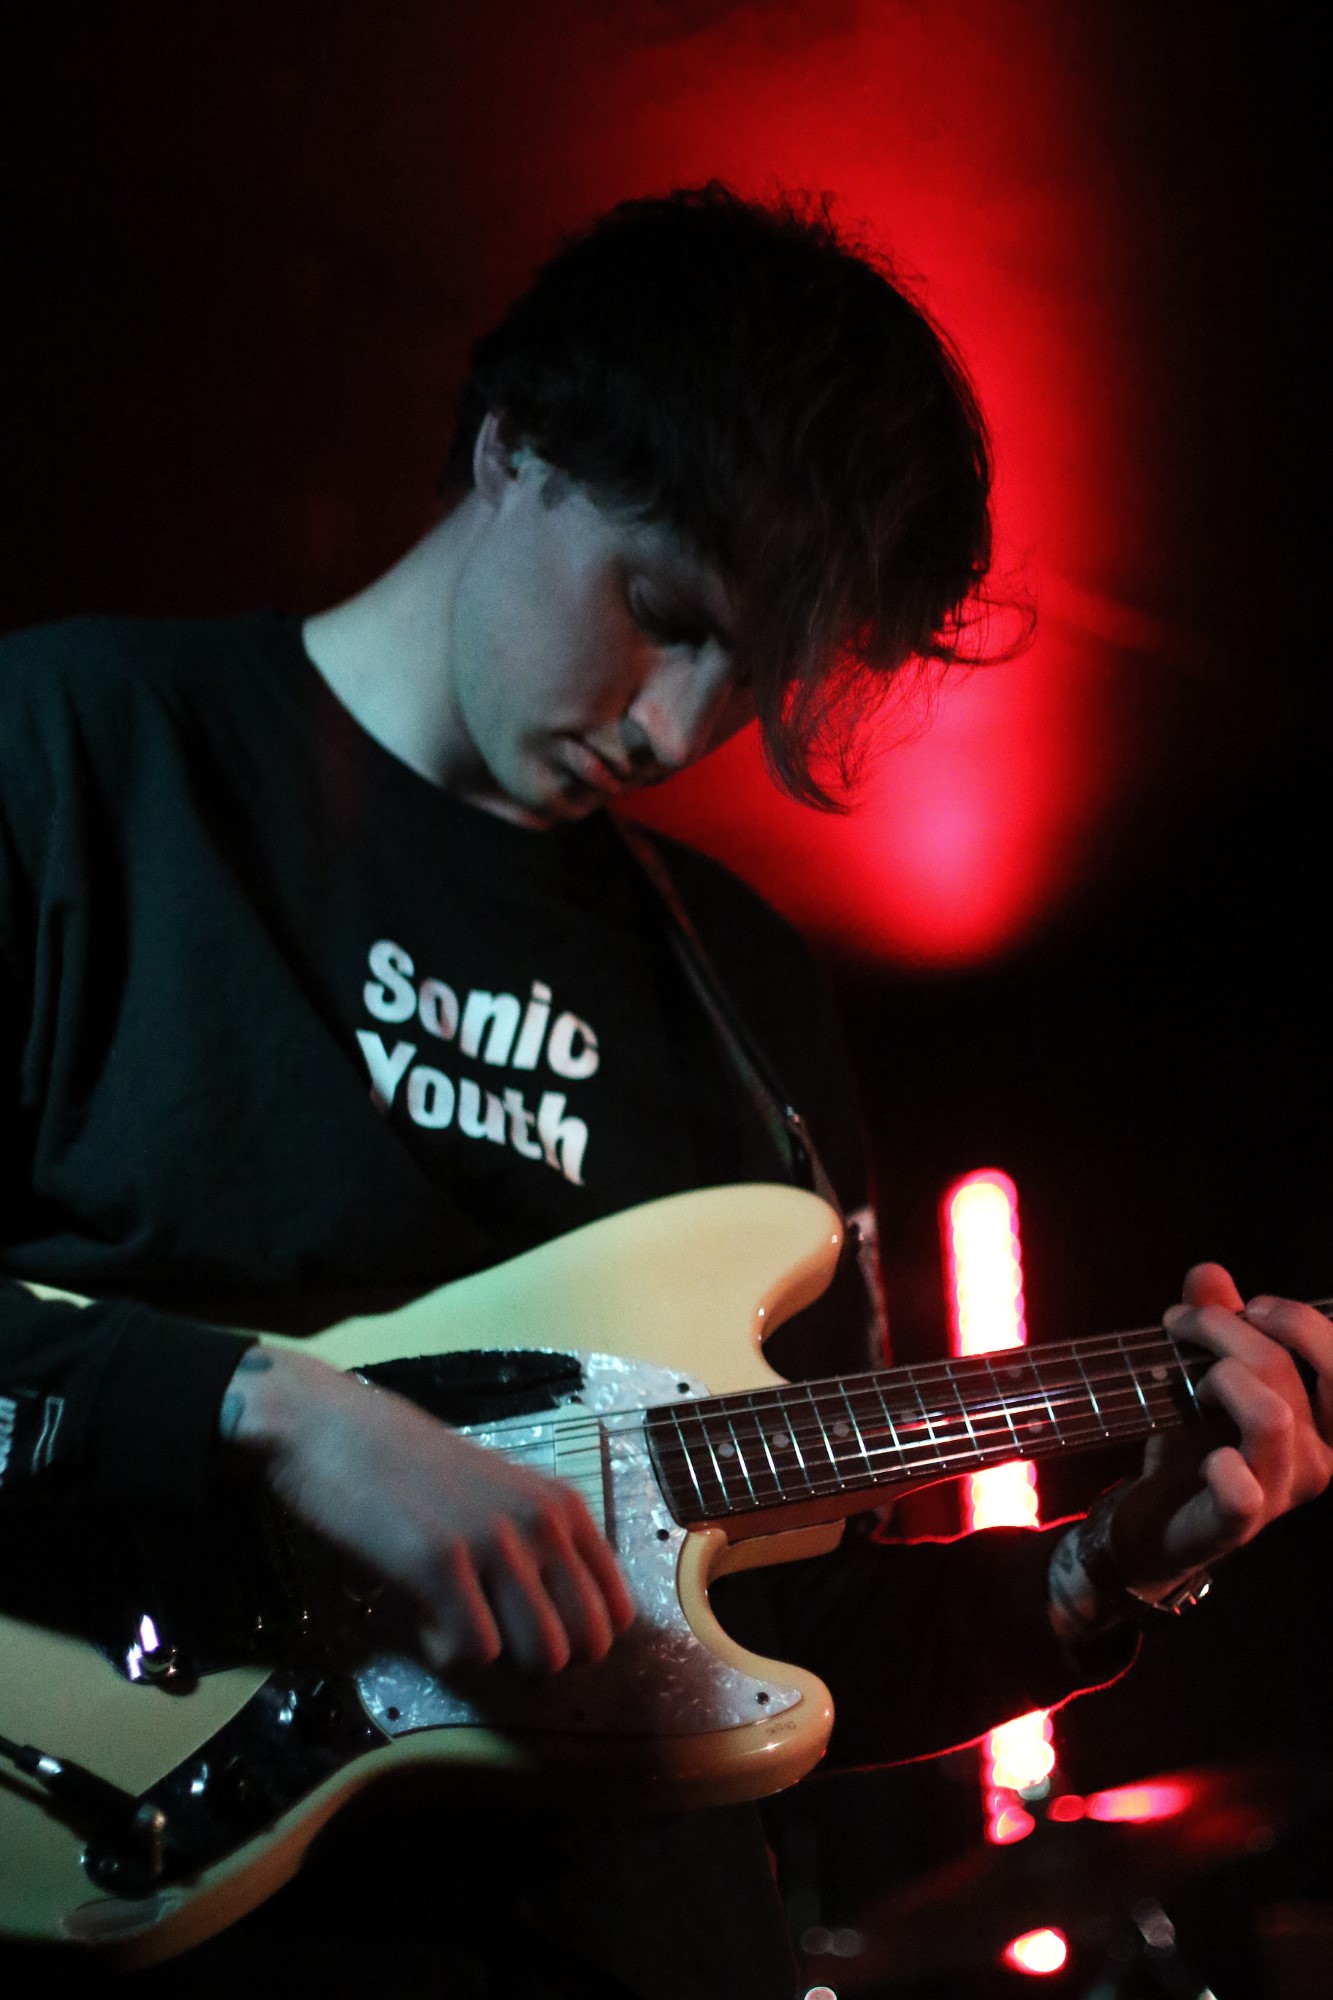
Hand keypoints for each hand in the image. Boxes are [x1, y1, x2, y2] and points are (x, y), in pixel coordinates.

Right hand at [220, 1347, 634, 1672]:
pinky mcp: (440, 1563)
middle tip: (492, 1630)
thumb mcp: (502, 1494)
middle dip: (542, 1659)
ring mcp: (494, 1541)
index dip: (578, 1640)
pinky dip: (445, 1648)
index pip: (616, 1610)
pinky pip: (474, 1651)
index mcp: (564, 1505)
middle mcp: (542, 1521)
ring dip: (497, 1657)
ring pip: (541, 1655)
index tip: (531, 1628)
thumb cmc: (413, 1468)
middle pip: (586, 1645)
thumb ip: (541, 1546)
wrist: (335, 1430)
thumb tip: (569, 1630)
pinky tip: (422, 1612)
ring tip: (457, 1618)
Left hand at [1109, 1263, 1332, 1595]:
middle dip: (1232, 1330)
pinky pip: (1243, 1491)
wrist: (1159, 1522)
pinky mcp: (1236, 1525)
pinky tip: (1208, 1456)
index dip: (1297, 1320)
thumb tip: (1209, 1270)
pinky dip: (1223, 1466)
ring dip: (1220, 1380)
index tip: (1247, 1306)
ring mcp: (1280, 1495)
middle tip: (1185, 1322)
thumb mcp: (1206, 1375)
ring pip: (1270, 1416)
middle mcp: (1317, 1458)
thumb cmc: (1196, 1445)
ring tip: (1192, 1385)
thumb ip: (1218, 1323)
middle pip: (1291, 1372)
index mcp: (1324, 1422)